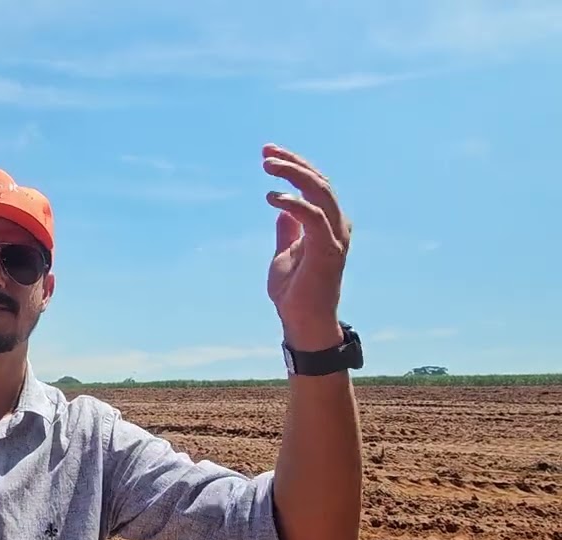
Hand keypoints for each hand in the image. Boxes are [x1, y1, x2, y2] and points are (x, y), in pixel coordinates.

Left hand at [261, 144, 352, 351]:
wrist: (302, 322)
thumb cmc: (294, 292)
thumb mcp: (285, 253)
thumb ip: (287, 230)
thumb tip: (283, 209)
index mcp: (327, 224)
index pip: (315, 184)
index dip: (295, 166)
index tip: (268, 154)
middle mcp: (336, 226)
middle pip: (319, 182)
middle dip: (293, 162)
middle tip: (266, 153)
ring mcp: (335, 237)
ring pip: (320, 192)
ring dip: (294, 175)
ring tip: (268, 166)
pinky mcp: (328, 250)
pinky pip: (313, 217)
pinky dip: (294, 203)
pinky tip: (272, 198)